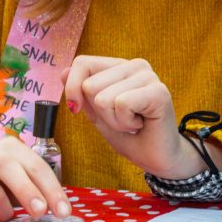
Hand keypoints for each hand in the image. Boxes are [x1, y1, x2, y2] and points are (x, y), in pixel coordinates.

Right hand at [0, 135, 70, 221]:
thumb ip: (35, 187)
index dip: (52, 189)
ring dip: (5, 212)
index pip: (36, 165)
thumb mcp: (16, 175)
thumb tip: (57, 209)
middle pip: (9, 169)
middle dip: (28, 192)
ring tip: (8, 217)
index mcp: (10, 147)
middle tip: (40, 212)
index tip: (63, 210)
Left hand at [63, 56, 208, 178]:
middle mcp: (136, 65)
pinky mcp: (158, 91)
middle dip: (100, 112)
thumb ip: (83, 94)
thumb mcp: (98, 115)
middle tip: (123, 120)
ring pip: (103, 98)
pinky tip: (141, 124)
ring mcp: (149, 76)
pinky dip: (125, 122)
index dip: (72, 88)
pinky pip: (121, 104)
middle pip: (89, 85)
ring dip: (114, 121)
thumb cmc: (131, 136)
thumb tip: (63, 72)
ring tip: (133, 123)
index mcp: (121, 67)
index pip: (83, 63)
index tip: (78, 109)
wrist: (158, 159)